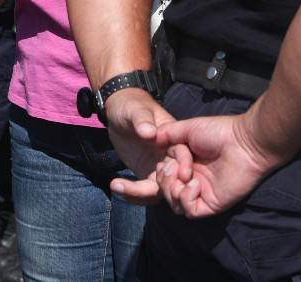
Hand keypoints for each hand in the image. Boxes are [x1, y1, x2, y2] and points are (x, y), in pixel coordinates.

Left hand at [102, 88, 178, 205]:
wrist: (119, 113)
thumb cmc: (131, 105)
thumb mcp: (135, 110)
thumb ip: (143, 120)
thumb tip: (150, 132)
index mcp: (173, 139)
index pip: (184, 156)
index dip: (183, 167)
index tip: (177, 176)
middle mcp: (170, 156)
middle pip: (176, 179)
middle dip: (164, 189)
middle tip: (139, 190)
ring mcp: (158, 168)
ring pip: (160, 190)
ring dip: (141, 194)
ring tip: (118, 187)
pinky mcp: (146, 174)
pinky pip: (144, 191)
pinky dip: (132, 193)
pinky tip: (116, 187)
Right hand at [152, 111, 280, 218]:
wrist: (244, 142)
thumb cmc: (219, 132)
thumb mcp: (188, 128)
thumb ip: (168, 133)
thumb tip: (150, 137)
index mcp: (187, 164)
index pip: (164, 176)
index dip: (161, 172)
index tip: (167, 161)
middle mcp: (192, 180)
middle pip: (166, 191)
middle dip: (165, 181)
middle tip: (175, 169)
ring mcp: (202, 193)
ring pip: (175, 204)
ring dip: (173, 190)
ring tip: (185, 176)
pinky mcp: (211, 204)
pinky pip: (190, 211)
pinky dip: (187, 199)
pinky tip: (196, 184)